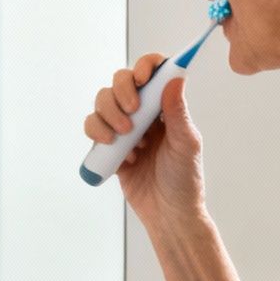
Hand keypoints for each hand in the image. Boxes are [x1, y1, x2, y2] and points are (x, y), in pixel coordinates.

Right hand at [85, 53, 208, 237]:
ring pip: (102, 102)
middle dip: (121, 92)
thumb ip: (177, 112)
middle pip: (120, 82)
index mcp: (165, 107)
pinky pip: (93, 127)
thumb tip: (174, 78)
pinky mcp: (108, 147)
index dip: (145, 67)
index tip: (143, 79)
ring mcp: (124, 129)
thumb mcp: (186, 144)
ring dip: (108, 114)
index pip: (153, 72)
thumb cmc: (184, 179)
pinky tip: (123, 155)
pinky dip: (100, 135)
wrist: (168, 213)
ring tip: (123, 136)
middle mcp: (143, 113)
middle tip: (132, 114)